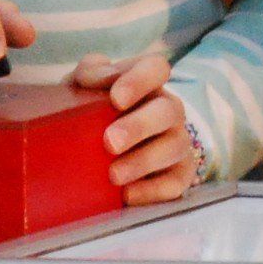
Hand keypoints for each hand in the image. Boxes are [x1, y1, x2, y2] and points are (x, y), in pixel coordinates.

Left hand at [72, 51, 200, 204]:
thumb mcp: (84, 87)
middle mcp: (168, 109)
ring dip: (143, 162)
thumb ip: (90, 74)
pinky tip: (128, 195)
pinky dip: (153, 190)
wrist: (97, 150)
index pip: (156, 68)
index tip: (116, 99)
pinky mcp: (179, 174)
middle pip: (168, 110)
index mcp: (148, 82)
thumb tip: (99, 78)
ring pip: (175, 147)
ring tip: (113, 175)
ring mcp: (177, 141)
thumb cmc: (92, 111)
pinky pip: (177, 182)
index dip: (139, 81)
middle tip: (110, 142)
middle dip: (140, 126)